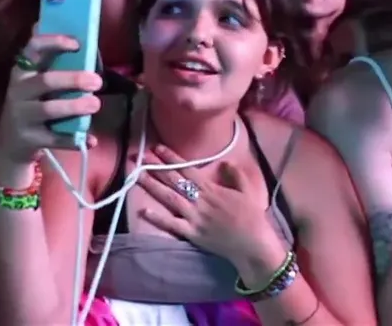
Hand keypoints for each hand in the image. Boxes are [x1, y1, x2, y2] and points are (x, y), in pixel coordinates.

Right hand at [0, 33, 101, 167]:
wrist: (10, 144)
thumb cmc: (30, 104)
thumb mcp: (33, 82)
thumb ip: (51, 63)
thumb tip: (77, 37)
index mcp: (22, 71)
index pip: (33, 49)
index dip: (54, 42)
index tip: (77, 43)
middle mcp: (18, 91)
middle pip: (46, 81)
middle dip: (73, 79)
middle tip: (97, 81)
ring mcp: (22, 116)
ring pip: (49, 109)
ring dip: (75, 106)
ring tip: (95, 104)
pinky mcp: (29, 139)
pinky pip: (54, 138)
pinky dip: (74, 139)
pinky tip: (91, 139)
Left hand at [137, 145, 279, 268]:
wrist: (253, 244)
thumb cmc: (251, 217)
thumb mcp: (247, 190)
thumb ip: (235, 175)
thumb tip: (224, 162)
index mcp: (211, 189)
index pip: (187, 169)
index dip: (171, 158)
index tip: (158, 148)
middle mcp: (199, 201)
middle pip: (174, 181)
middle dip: (156, 168)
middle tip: (140, 157)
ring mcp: (194, 218)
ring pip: (169, 199)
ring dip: (152, 187)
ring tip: (137, 176)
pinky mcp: (192, 234)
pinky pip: (172, 225)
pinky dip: (157, 218)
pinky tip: (143, 210)